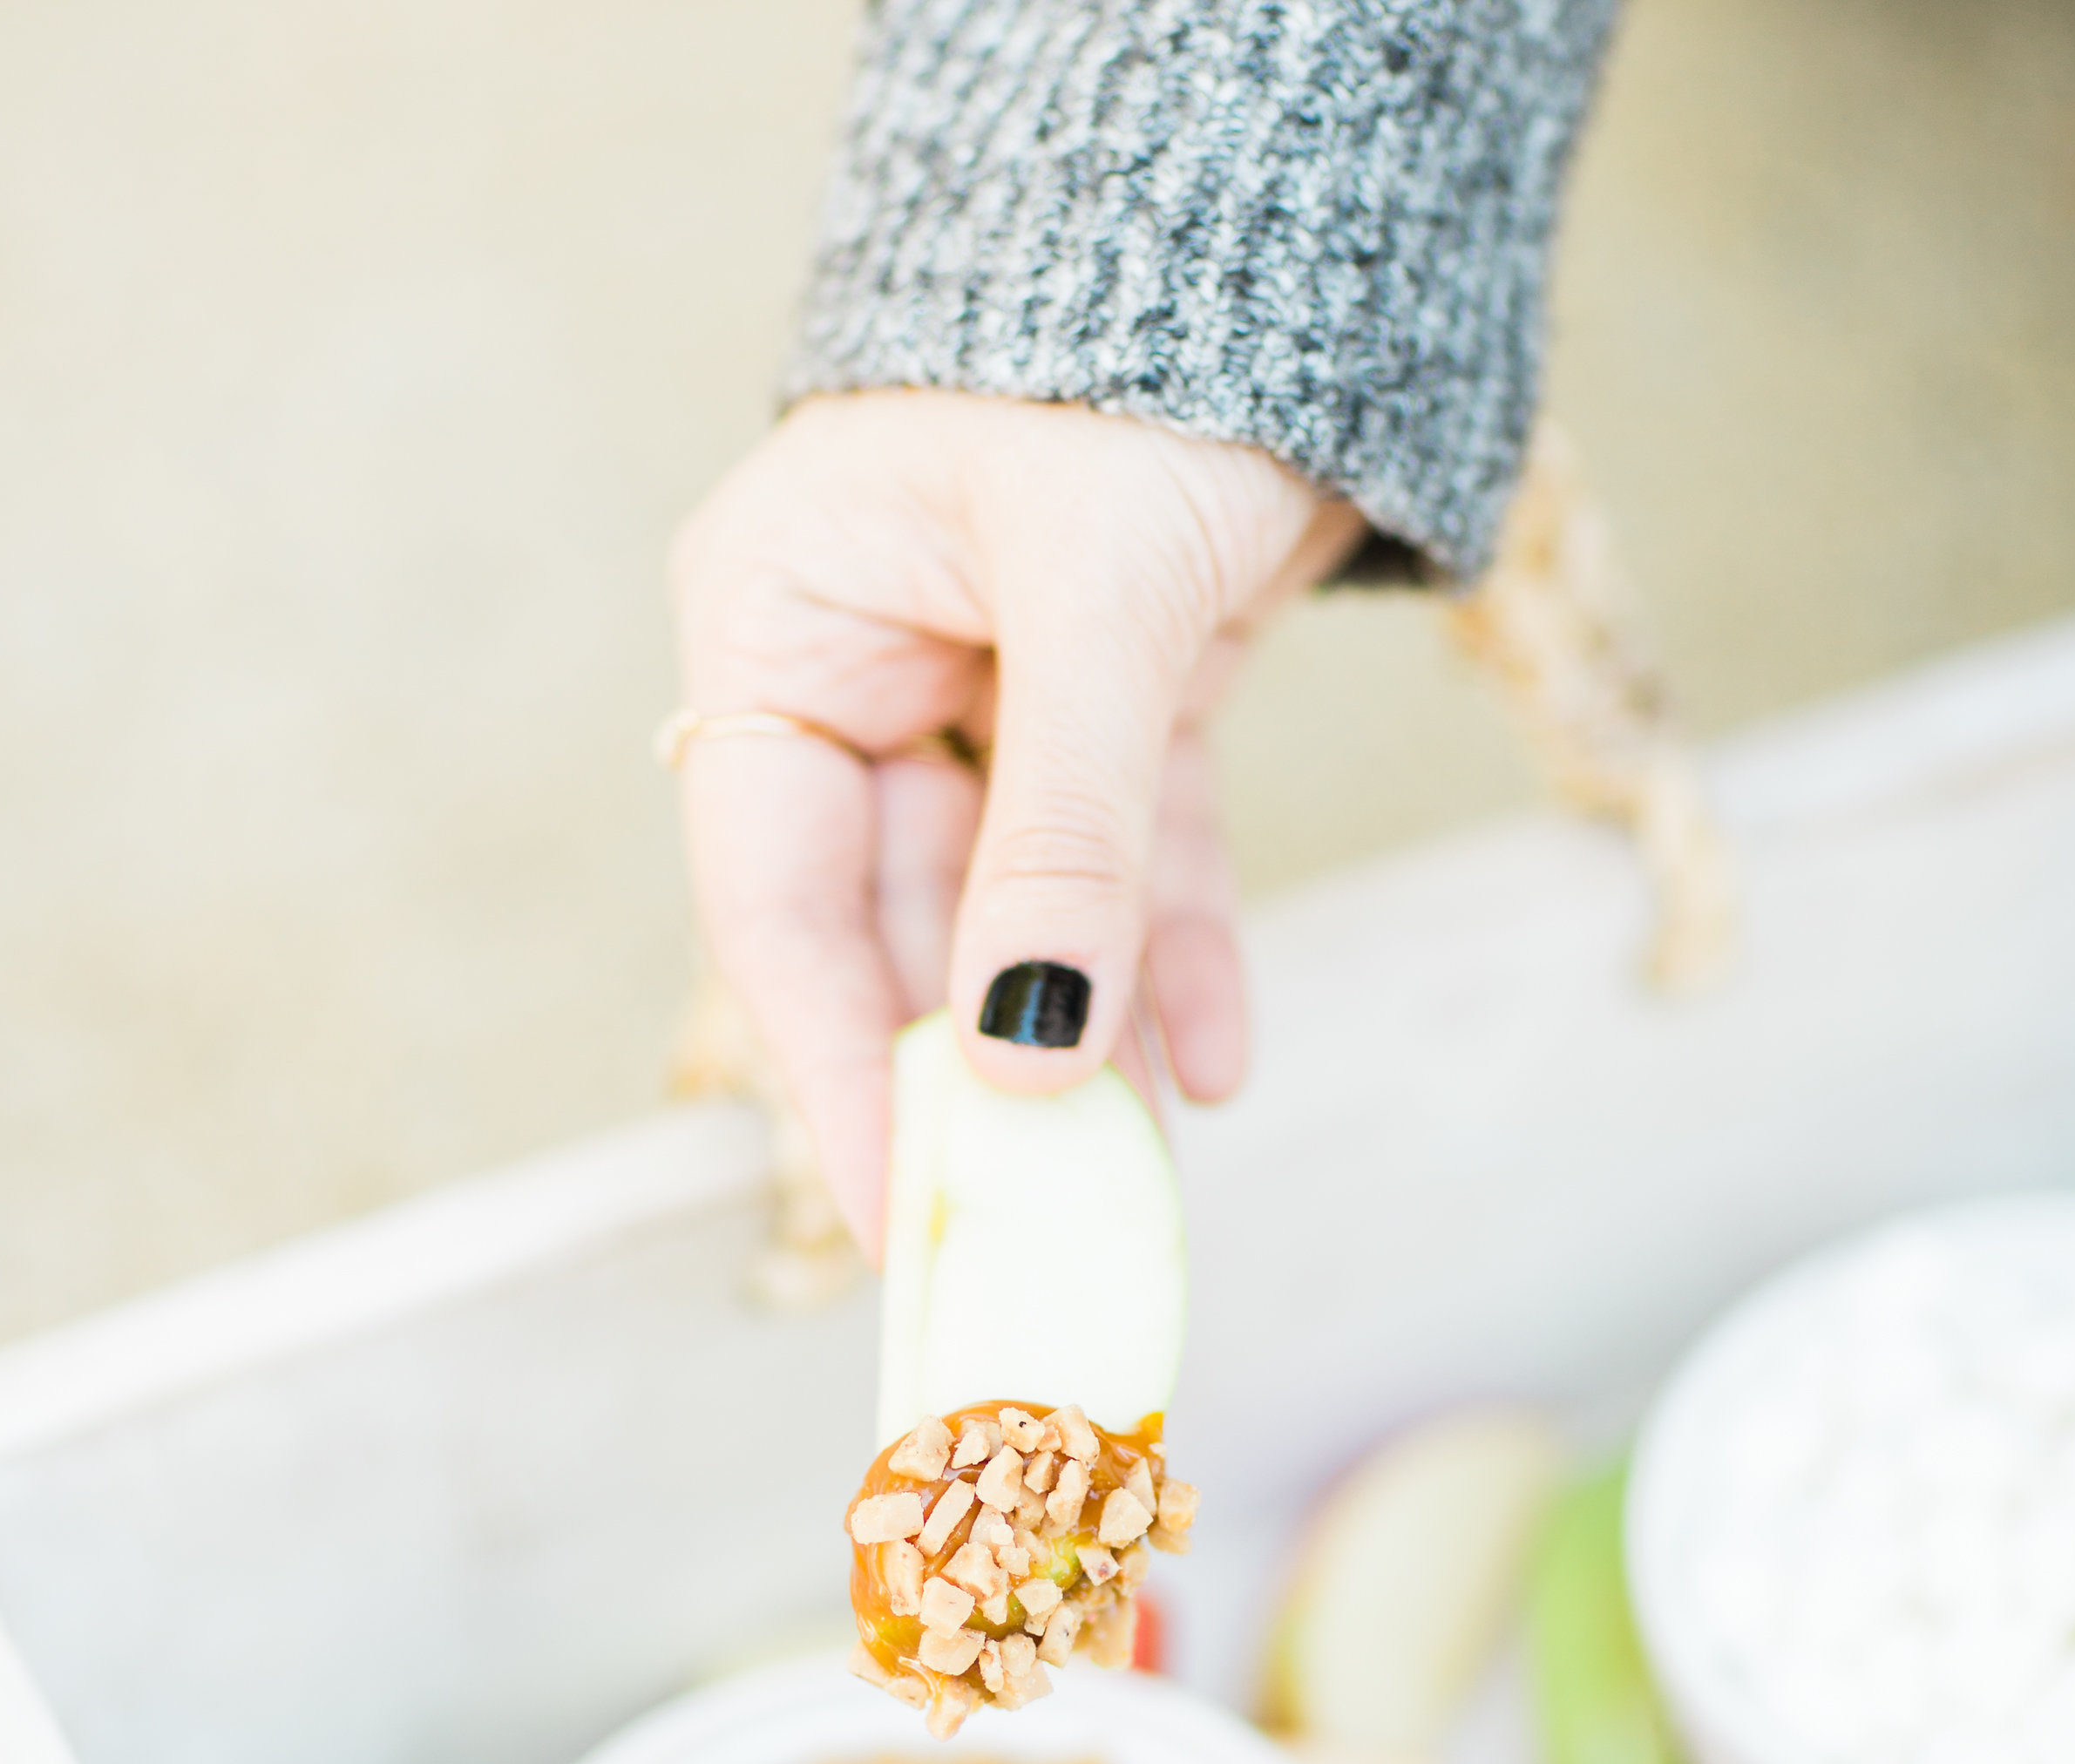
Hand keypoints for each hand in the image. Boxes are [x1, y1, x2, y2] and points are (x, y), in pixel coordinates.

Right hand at [669, 392, 1361, 1253]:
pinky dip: (1176, 955)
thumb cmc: (1150, 354)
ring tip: (1138, 1173)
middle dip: (981, 1073)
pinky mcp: (1110, 697)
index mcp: (780, 626)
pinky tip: (1218, 1062)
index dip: (837, 1070)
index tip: (900, 1213)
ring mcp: (983, 689)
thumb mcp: (1099, 615)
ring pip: (1022, 915)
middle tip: (1035, 1224)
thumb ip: (1061, 841)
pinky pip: (1130, 860)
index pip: (778, 900)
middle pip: (896, 930)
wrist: (1296, 228)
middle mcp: (861, 668)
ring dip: (1086, 1039)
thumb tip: (1030, 1054)